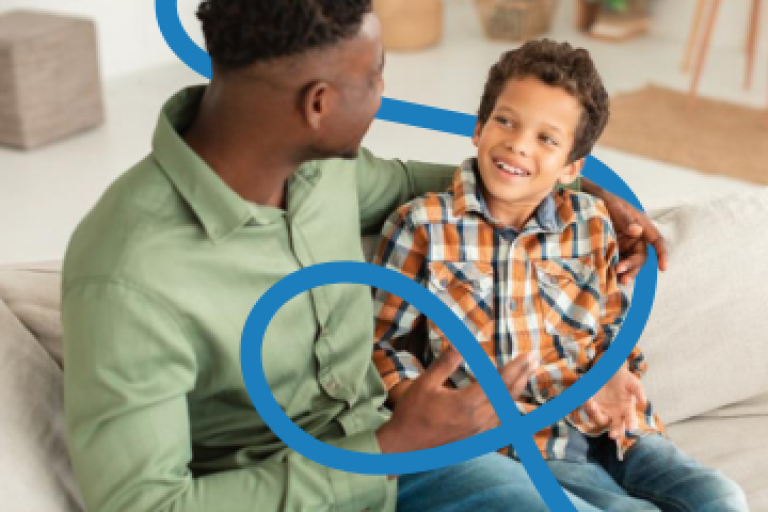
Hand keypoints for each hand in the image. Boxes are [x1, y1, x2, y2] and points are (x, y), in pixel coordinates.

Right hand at [376, 349, 538, 454]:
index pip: (499, 382)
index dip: (516, 367)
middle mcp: (478, 420)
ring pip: (506, 409)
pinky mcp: (475, 440)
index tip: (529, 355)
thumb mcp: (425, 382)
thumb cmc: (411, 412)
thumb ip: (446, 362)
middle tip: (535, 359)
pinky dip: (506, 406)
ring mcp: (478, 432)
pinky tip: (508, 399)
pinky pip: (498, 421)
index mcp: (467, 404)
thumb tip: (461, 341)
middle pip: (508, 395)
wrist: (403, 446)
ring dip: (517, 390)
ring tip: (526, 374)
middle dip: (523, 375)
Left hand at [581, 178, 668, 284]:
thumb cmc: (602, 198)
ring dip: (625, 272)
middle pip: (640, 256)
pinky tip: (607, 278)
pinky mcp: (611, 250)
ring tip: (617, 281)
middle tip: (620, 271)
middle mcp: (635, 237)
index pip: (656, 240)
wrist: (583, 199)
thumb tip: (636, 231)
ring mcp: (623, 245)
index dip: (662, 254)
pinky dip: (613, 270)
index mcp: (641, 224)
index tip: (663, 268)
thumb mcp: (612, 205)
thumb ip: (624, 218)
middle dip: (633, 266)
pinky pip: (616, 262)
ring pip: (629, 262)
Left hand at [586, 364, 646, 441]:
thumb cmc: (624, 378)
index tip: (632, 429)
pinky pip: (590, 408)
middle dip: (615, 431)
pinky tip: (588, 398)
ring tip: (593, 405)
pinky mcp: (592, 404)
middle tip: (613, 435)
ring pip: (600, 419)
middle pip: (616, 426)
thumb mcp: (633, 382)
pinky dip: (588, 405)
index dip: (631, 425)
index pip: (630, 420)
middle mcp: (615, 413)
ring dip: (596, 414)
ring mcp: (603, 410)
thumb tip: (643, 402)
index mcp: (627, 409)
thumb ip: (638, 391)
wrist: (609, 369)